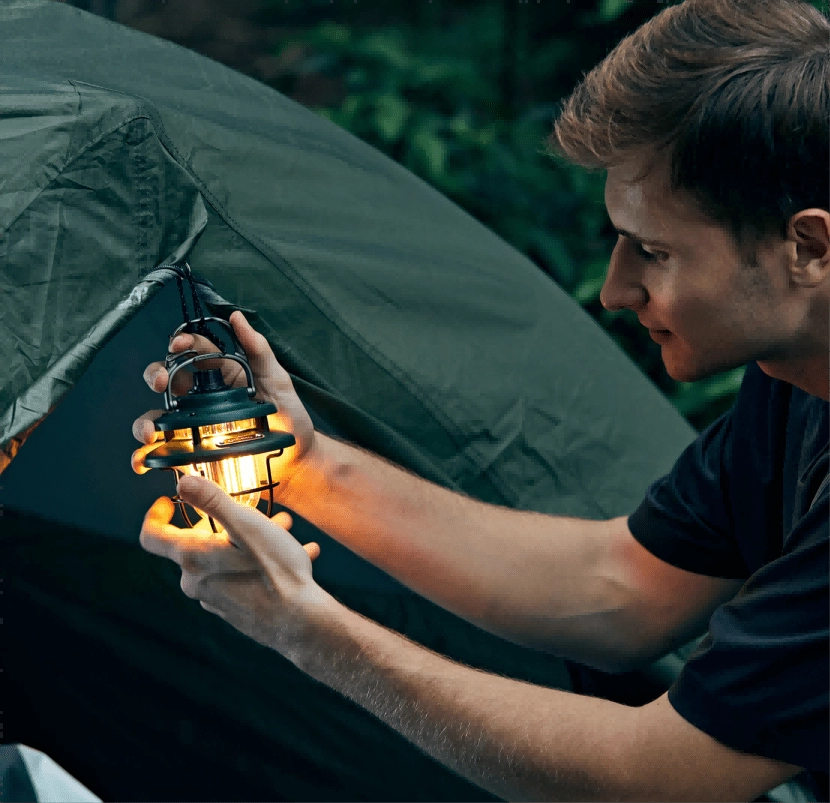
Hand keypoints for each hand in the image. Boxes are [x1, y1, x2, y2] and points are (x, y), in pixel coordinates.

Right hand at [131, 311, 316, 490]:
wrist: (297, 458)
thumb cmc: (288, 416)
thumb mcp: (276, 379)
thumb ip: (258, 349)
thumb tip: (237, 317)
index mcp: (220, 373)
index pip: (191, 350)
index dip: (181, 342)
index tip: (180, 345)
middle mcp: (202, 397)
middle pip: (165, 378)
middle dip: (155, 375)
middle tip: (161, 383)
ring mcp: (193, 424)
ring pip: (156, 416)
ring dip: (145, 421)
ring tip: (149, 432)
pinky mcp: (192, 451)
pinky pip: (163, 452)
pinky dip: (146, 456)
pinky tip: (145, 458)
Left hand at [140, 473, 330, 654]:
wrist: (300, 622)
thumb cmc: (274, 573)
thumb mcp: (247, 525)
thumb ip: (213, 500)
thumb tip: (185, 481)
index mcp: (192, 558)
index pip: (152, 535)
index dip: (156, 514)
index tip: (169, 501)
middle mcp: (196, 581)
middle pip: (197, 543)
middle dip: (225, 523)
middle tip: (255, 511)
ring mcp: (214, 598)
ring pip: (224, 559)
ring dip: (249, 541)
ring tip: (283, 529)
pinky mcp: (234, 609)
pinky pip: (240, 578)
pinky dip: (260, 562)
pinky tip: (295, 555)